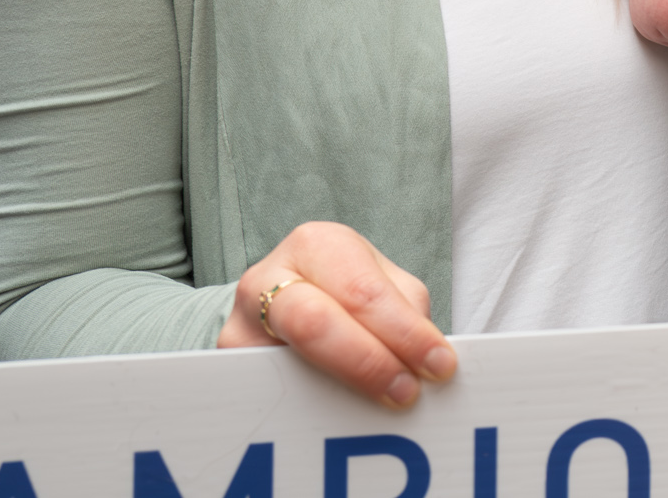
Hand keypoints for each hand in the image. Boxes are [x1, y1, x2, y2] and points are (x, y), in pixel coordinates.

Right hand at [220, 221, 456, 407]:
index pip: (364, 292)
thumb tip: (428, 365)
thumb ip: (405, 315)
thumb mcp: (379, 286)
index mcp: (318, 246)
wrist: (276, 306)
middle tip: (407, 394)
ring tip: (378, 412)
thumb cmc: (345, 294)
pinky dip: (310, 410)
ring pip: (287, 363)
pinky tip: (338, 422)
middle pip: (316, 323)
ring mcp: (239, 323)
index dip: (404, 332)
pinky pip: (271, 393)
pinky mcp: (227, 366)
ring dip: (337, 394)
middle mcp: (268, 277)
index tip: (440, 366)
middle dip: (368, 363)